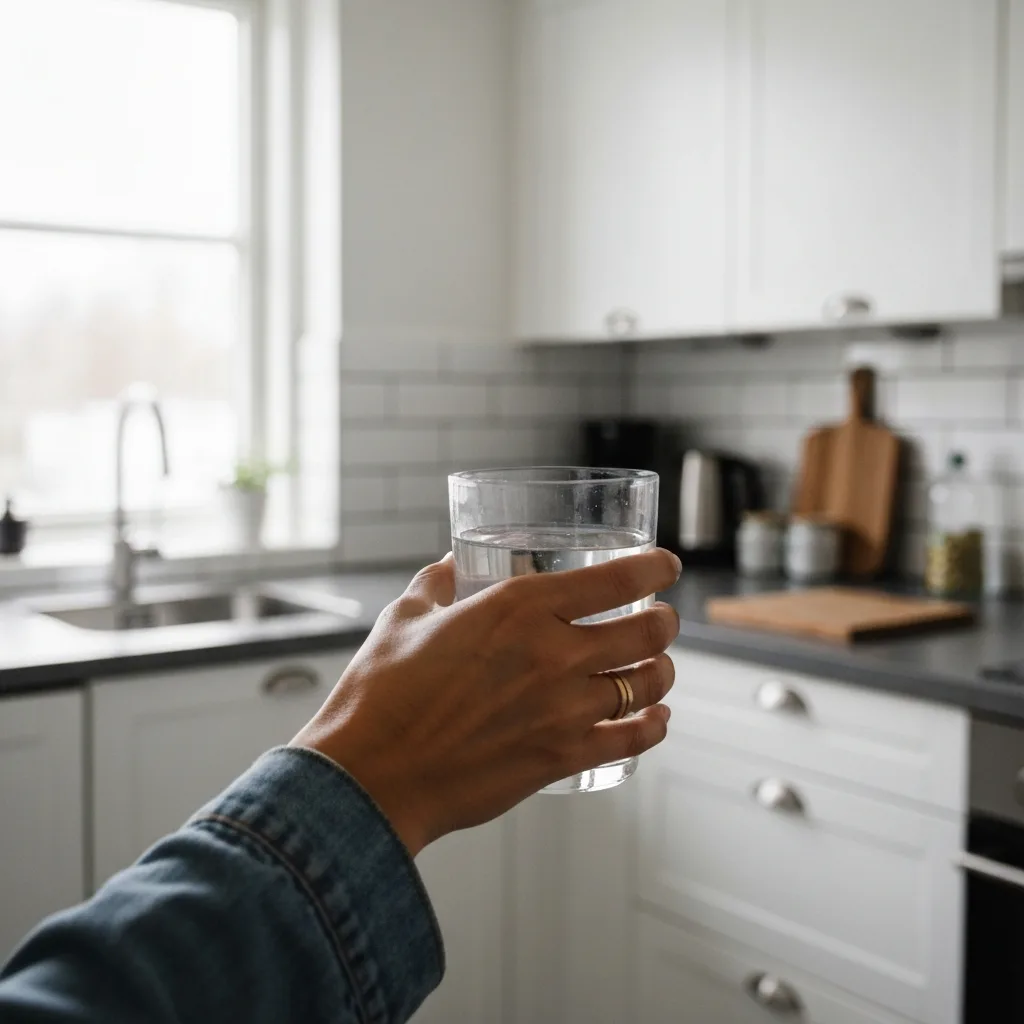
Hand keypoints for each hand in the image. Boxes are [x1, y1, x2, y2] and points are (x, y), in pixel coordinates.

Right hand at [292, 548, 680, 855]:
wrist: (371, 774)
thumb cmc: (381, 693)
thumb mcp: (405, 617)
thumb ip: (438, 583)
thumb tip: (452, 565)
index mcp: (520, 608)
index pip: (617, 578)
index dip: (656, 567)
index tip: (666, 566)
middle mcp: (554, 653)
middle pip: (648, 630)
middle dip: (664, 621)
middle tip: (661, 619)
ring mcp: (564, 709)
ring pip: (649, 684)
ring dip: (663, 671)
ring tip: (658, 667)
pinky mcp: (562, 757)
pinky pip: (634, 739)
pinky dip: (654, 726)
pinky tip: (656, 719)